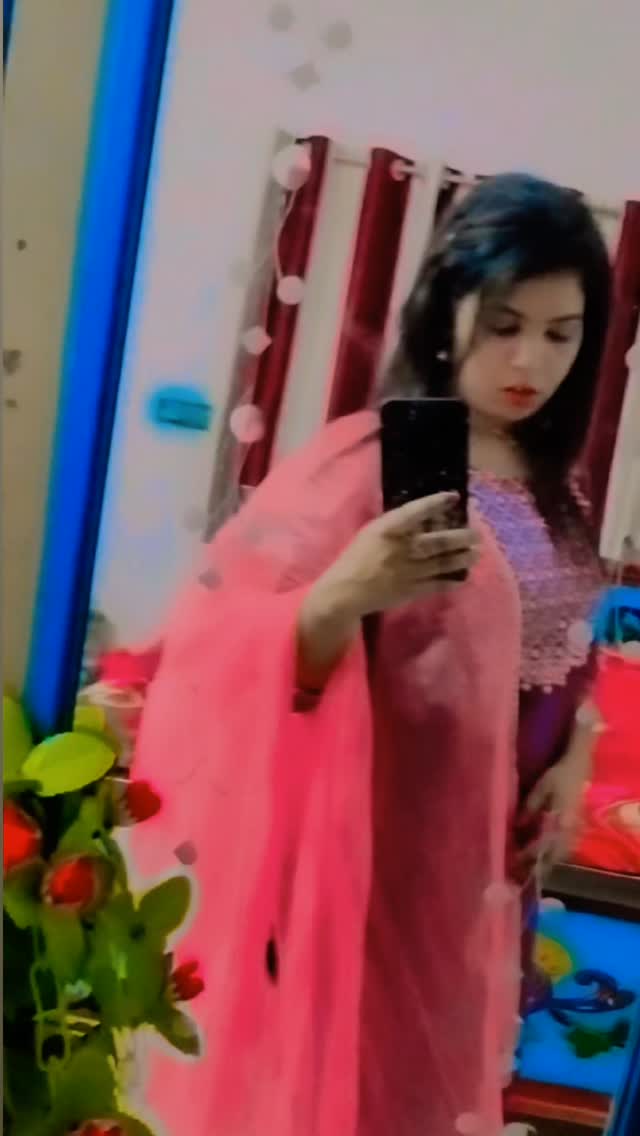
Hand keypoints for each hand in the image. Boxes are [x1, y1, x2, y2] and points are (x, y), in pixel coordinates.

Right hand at [311, 491, 479, 622]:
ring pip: (441, 563)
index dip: (436, 503)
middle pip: (437, 541)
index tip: (454, 497)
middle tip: (476, 534)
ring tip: (475, 553)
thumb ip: (396, 525)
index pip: (416, 511)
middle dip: (461, 537)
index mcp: (388, 530)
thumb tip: (424, 515)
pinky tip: (462, 578)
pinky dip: (450, 581)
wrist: (346, 590)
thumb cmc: (357, 556)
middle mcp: (401, 549)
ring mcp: (408, 571)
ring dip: (461, 558)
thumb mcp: (372, 532)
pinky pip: (436, 585)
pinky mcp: (411, 591)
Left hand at [520, 747, 590, 873]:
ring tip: (529, 869)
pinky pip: (565, 849)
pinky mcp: (577, 829)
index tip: (515, 859)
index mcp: (562, 821)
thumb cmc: (559, 776)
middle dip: (538, 866)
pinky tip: (543, 857)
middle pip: (554, 856)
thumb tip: (517, 827)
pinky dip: (553, 855)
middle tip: (521, 872)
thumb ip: (530, 808)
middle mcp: (571, 830)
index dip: (529, 854)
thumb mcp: (541, 789)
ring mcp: (576, 831)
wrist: (579, 768)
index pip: (544, 844)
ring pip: (561, 855)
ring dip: (546, 863)